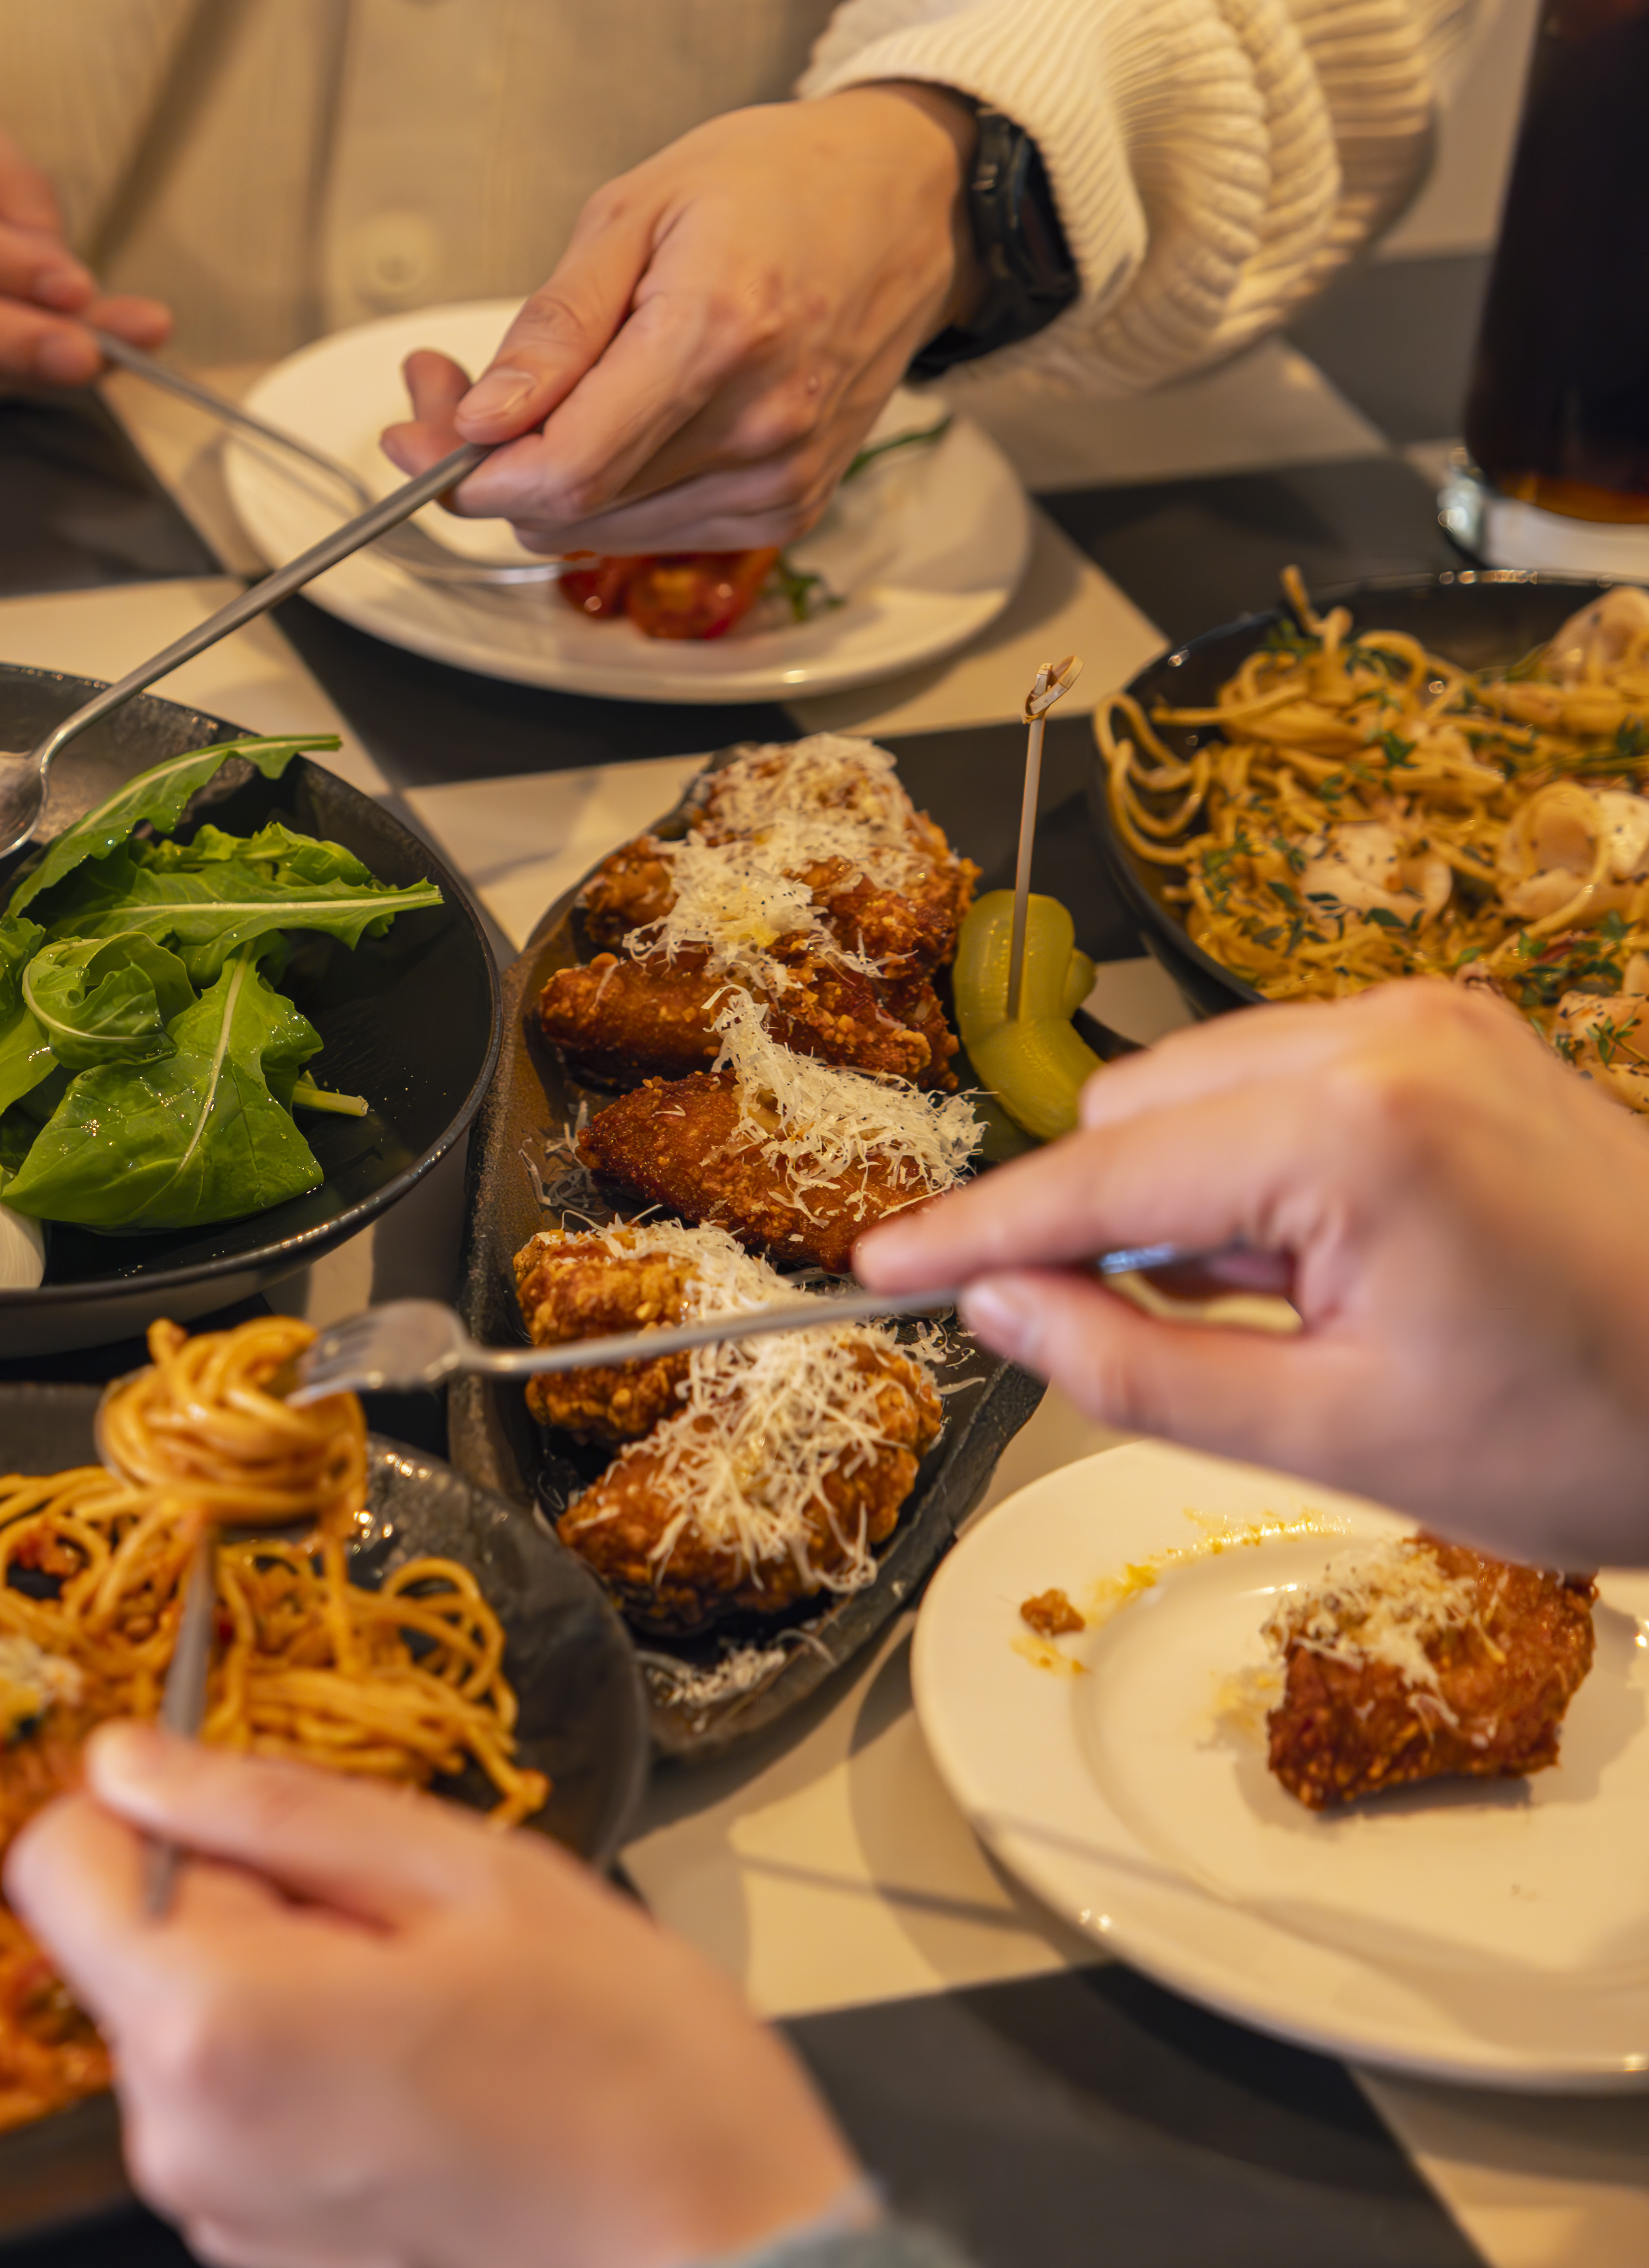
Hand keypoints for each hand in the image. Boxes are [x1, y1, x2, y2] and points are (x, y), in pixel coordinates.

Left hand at [6, 1725, 861, 2267]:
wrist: (727, 2254)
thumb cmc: (623, 2071)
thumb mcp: (458, 1875)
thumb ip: (267, 1810)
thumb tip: (130, 1760)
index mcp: (209, 2023)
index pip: (53, 1863)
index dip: (144, 1816)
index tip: (251, 1823)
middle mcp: (178, 2134)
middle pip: (130, 1949)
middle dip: (236, 1909)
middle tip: (392, 1934)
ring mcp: (217, 2212)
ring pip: (189, 2028)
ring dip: (276, 1992)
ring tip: (424, 2017)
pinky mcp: (261, 2255)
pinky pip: (234, 2114)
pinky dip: (301, 2077)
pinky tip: (420, 2087)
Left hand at [379, 84, 975, 554]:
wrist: (905, 200)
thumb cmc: (775, 184)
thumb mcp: (634, 212)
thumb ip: (552, 328)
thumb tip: (482, 420)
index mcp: (718, 339)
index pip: (563, 473)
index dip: (466, 472)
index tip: (419, 428)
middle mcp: (761, 427)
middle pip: (570, 510)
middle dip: (483, 464)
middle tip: (451, 388)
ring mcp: (783, 477)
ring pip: (601, 531)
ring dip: (541, 479)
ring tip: (529, 392)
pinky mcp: (790, 504)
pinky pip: (654, 527)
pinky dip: (607, 489)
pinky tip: (607, 418)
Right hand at [857, 981, 1648, 1570]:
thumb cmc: (1603, 1433)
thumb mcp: (1339, 1438)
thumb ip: (1137, 1369)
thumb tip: (1001, 1311)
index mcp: (1354, 1128)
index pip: (1096, 1177)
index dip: (975, 1232)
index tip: (881, 1266)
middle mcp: (1386, 1034)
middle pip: (1132, 1109)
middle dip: (1115, 1225)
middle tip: (1191, 1345)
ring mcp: (1429, 1020)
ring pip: (1194, 1088)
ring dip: (1190, 1198)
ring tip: (1290, 1312)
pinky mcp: (1459, 1031)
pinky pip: (1281, 1079)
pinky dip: (1260, 1166)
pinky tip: (1328, 1261)